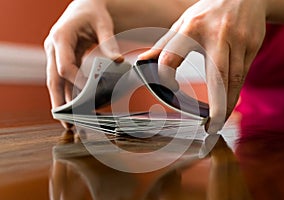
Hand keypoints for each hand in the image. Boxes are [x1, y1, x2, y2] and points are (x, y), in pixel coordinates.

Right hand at [44, 0, 122, 127]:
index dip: (75, 82)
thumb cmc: (93, 12)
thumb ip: (109, 43)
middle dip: (59, 101)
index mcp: (61, 37)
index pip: (64, 66)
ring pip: (55, 81)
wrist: (84, 5)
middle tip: (66, 121)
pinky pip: (63, 78)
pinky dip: (68, 91)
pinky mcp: (62, 58)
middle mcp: (54, 47)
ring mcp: (55, 53)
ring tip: (68, 120)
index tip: (87, 95)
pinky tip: (74, 105)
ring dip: (61, 100)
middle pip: (53, 79)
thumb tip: (118, 62)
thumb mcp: (103, 24)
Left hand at [139, 0, 266, 132]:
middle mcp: (217, 35)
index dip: (167, 76)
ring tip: (220, 121)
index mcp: (192, 28)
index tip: (172, 89)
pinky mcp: (252, 46)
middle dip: (216, 105)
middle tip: (211, 127)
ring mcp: (238, 41)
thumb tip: (142, 61)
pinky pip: (243, 75)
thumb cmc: (208, 11)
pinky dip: (235, 92)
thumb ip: (164, 44)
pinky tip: (229, 104)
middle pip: (218, 75)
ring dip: (227, 104)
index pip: (172, 57)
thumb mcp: (183, 22)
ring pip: (234, 79)